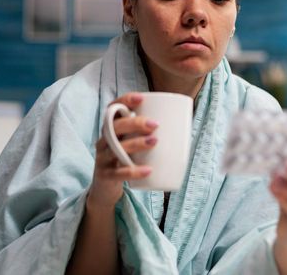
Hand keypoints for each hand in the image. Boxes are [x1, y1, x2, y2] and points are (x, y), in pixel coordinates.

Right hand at [88, 92, 158, 209]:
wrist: (105, 188)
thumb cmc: (125, 160)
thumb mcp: (131, 144)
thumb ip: (147, 134)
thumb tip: (184, 126)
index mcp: (111, 129)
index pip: (112, 109)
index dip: (124, 101)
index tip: (141, 98)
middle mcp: (103, 141)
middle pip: (114, 127)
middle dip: (134, 123)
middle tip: (155, 124)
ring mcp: (103, 158)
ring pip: (115, 148)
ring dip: (136, 143)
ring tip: (154, 142)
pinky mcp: (105, 176)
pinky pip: (118, 173)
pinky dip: (133, 172)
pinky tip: (148, 170)